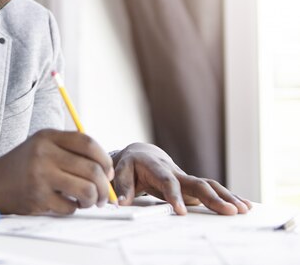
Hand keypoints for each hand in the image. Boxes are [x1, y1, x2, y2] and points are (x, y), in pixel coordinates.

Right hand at [0, 129, 115, 214]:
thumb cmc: (23, 165)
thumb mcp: (42, 146)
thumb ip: (70, 150)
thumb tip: (106, 170)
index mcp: (47, 136)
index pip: (87, 143)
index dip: (104, 159)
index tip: (108, 172)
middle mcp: (43, 153)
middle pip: (92, 169)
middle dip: (104, 185)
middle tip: (103, 194)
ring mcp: (39, 176)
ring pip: (86, 189)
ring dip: (92, 199)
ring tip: (87, 200)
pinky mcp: (37, 197)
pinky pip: (70, 207)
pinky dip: (73, 208)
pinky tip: (64, 203)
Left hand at [111, 142, 251, 214]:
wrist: (141, 154)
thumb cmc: (131, 163)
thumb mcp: (121, 171)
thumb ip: (122, 187)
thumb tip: (121, 203)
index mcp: (157, 168)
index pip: (168, 182)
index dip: (175, 196)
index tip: (181, 213)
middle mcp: (175, 172)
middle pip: (197, 184)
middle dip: (213, 198)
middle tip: (229, 212)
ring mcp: (186, 178)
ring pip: (209, 185)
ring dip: (226, 197)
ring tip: (243, 210)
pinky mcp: (191, 185)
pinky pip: (211, 190)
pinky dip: (228, 197)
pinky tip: (244, 205)